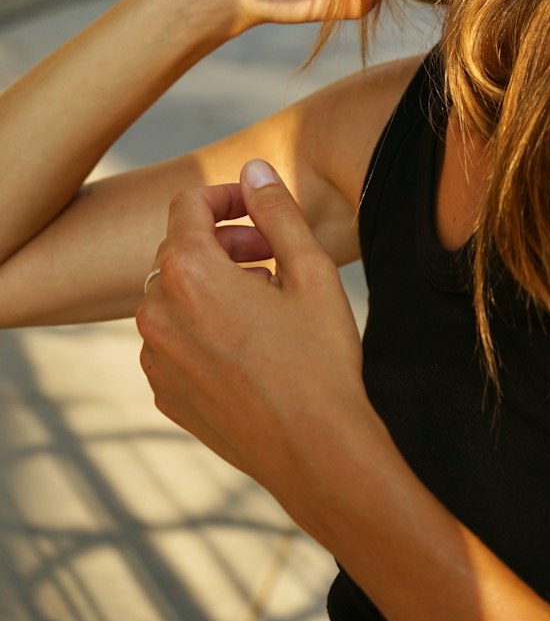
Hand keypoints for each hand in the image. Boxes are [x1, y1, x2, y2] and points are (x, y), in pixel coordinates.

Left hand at [136, 161, 374, 494]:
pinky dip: (202, 326)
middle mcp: (158, 313)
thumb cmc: (321, 360)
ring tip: (267, 302)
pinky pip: (172, 339)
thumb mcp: (311, 271)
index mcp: (190, 274)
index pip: (188, 206)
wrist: (317, 453)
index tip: (257, 207)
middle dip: (224, 241)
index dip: (225, 195)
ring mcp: (156, 359)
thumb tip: (252, 167)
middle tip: (272, 255)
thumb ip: (276, 211)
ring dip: (212, 284)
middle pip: (179, 249)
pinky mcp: (165, 393)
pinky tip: (251, 343)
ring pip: (173, 295)